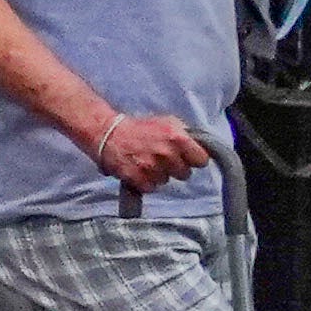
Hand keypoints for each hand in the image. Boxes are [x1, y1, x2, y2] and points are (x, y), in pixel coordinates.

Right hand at [93, 109, 217, 196]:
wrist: (108, 133)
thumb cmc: (140, 127)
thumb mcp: (167, 122)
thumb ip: (185, 135)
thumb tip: (199, 146)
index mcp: (177, 137)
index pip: (202, 160)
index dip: (195, 160)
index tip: (188, 158)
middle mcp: (166, 153)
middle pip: (185, 174)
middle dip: (176, 168)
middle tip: (164, 160)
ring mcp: (151, 167)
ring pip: (166, 181)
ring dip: (159, 175)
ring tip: (149, 164)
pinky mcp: (137, 178)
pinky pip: (151, 188)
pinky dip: (146, 182)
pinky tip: (140, 171)